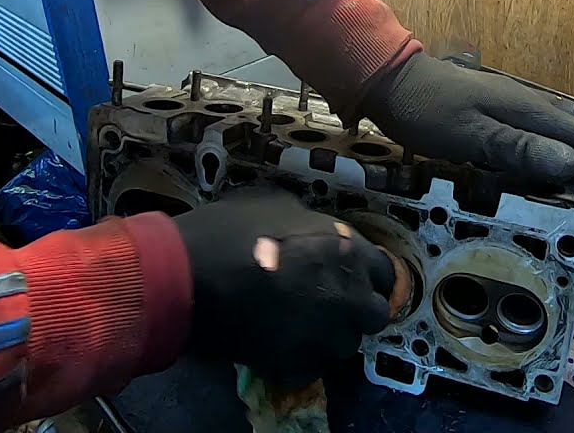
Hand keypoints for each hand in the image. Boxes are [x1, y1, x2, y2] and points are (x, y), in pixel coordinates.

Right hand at [175, 186, 395, 385]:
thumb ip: (309, 221)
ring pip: (344, 346)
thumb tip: (313, 228)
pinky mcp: (296, 364)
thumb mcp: (276, 205)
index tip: (349, 277)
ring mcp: (325, 335)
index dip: (366, 274)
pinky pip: (311, 368)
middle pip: (373, 315)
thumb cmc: (231, 231)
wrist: (190, 277)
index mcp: (349, 252)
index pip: (384, 271)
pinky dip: (299, 360)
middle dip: (355, 311)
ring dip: (328, 337)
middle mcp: (348, 296)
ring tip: (299, 327)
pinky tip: (278, 345)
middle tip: (328, 305)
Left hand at [361, 53, 573, 192]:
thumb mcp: (472, 136)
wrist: (391, 80)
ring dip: (573, 150)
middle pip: (573, 127)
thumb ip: (519, 149)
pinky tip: (538, 159)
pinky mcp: (492, 106)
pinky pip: (535, 126)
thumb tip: (569, 163)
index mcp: (525, 109)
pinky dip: (549, 144)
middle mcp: (524, 102)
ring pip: (555, 124)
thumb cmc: (428, 111)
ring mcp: (508, 102)